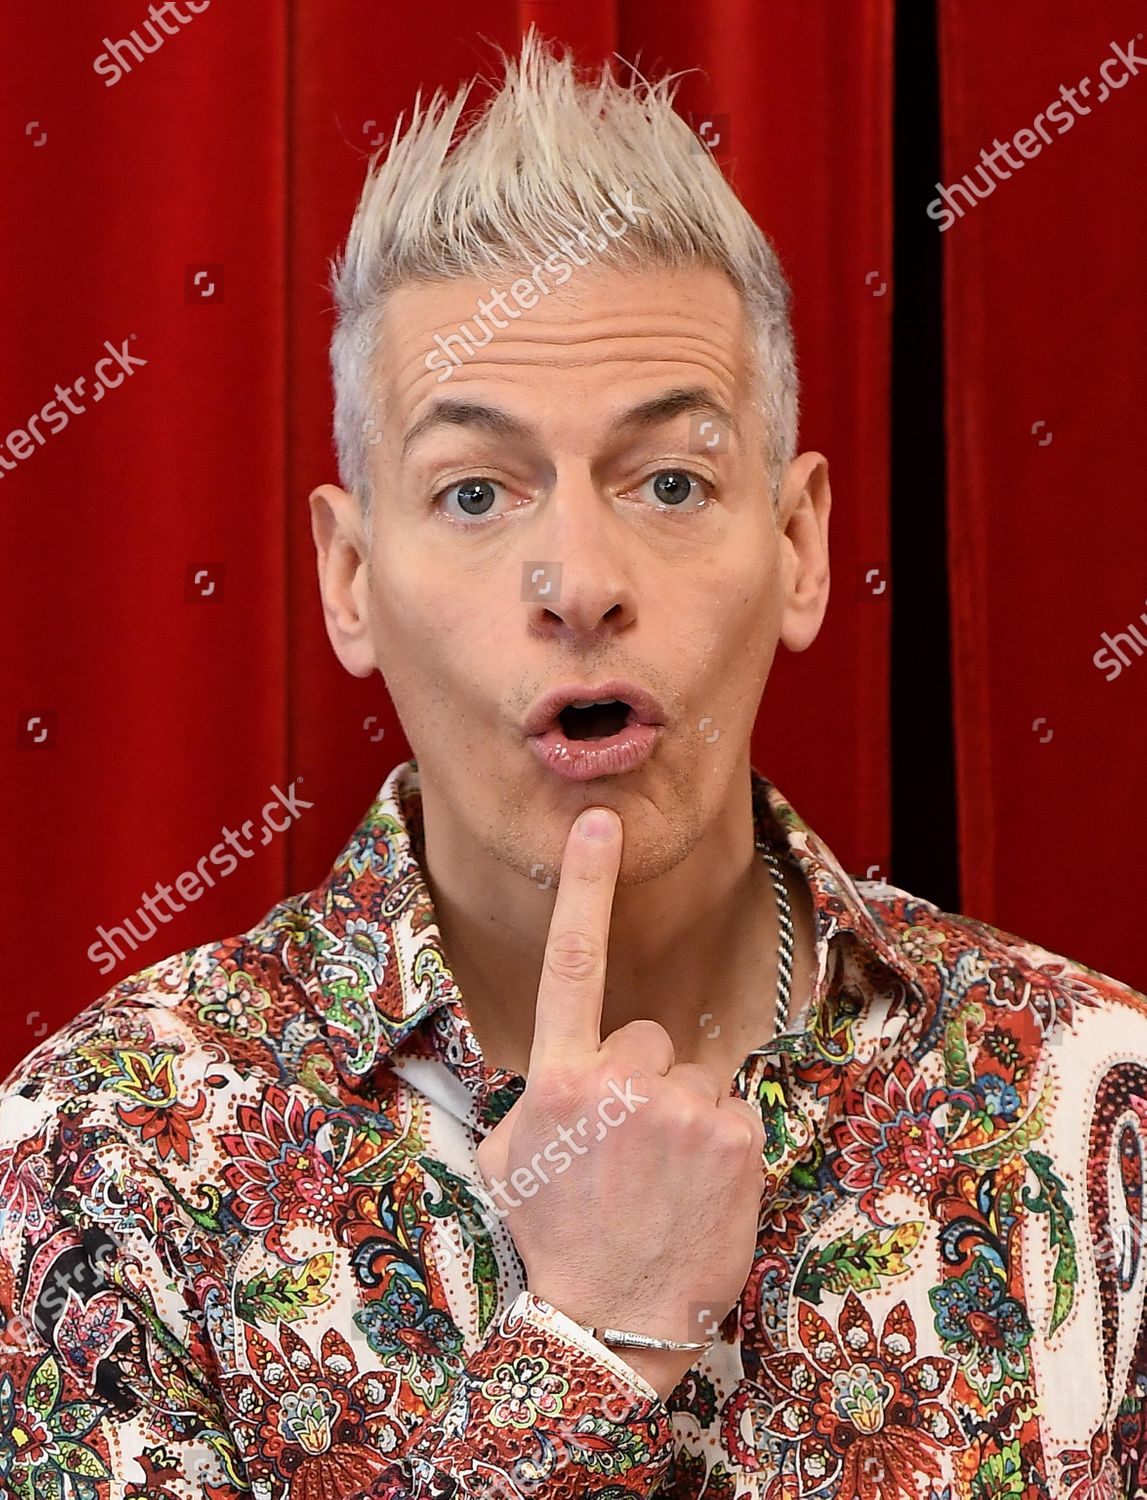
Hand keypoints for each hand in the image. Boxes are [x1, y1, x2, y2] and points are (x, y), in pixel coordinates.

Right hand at [475, 805, 765, 1398]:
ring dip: (684, 1120)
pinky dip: (721, 1150)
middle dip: (642, 1083)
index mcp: (557, 1079)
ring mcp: (681, 1108)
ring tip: (660, 1187)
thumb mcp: (507, 1163)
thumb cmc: (548, 1246)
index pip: (572, 962)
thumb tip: (561, 1076)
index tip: (600, 823)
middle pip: (648, 1039)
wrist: (602, 1332)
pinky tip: (696, 1197)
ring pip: (693, 1080)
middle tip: (627, 1158)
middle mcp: (619, 1080)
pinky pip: (731, 1113)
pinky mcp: (735, 1137)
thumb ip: (534, 1098)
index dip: (587, 885)